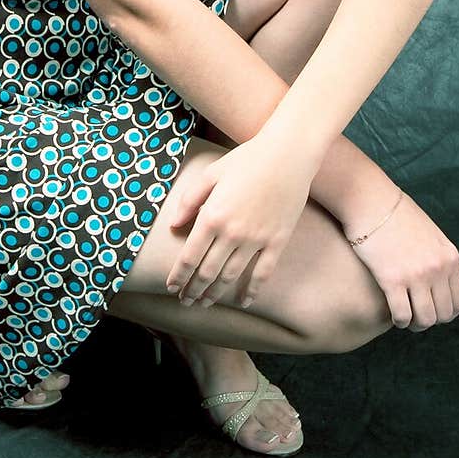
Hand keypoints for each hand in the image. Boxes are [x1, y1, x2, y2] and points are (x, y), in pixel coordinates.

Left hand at [165, 138, 311, 308]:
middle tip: (186, 301)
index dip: (178, 276)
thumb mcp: (211, 173)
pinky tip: (244, 301)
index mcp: (212, 216)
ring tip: (205, 303)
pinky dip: (252, 291)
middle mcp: (232, 232)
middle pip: (207, 272)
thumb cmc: (247, 159)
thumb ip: (189, 200)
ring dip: (215, 294)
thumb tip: (174, 226)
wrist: (288, 154)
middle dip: (193, 290)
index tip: (171, 287)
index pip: (189, 257)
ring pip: (230, 277)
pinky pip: (262, 273)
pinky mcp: (277, 241)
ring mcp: (256, 239)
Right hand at [347, 188, 458, 330]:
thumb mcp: (430, 234)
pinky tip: (394, 314)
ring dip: (415, 324)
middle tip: (417, 316)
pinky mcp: (392, 279)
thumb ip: (438, 257)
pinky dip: (399, 321)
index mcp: (451, 257)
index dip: (446, 312)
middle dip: (431, 319)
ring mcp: (416, 275)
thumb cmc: (396, 214)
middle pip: (444, 315)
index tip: (432, 309)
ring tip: (405, 318)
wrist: (370, 201)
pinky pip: (403, 315)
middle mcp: (438, 268)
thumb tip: (440, 282)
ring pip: (425, 319)